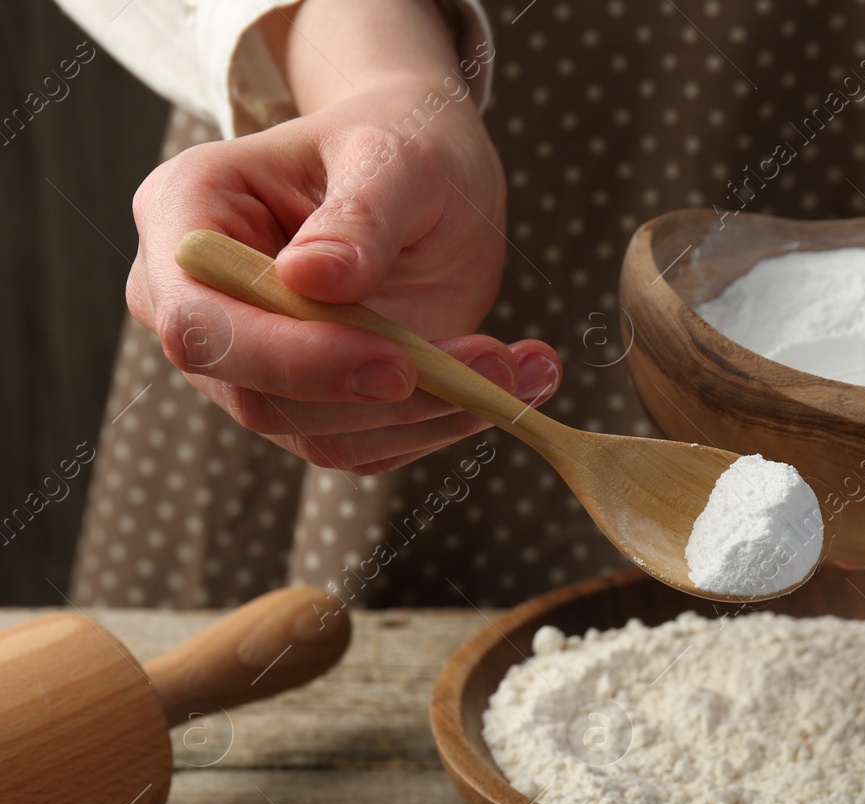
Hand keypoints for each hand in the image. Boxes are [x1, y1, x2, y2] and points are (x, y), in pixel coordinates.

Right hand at [124, 0, 558, 474]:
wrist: (428, 178)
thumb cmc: (399, 142)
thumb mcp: (394, 156)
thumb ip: (360, 216)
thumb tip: (314, 280)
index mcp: (186, 217)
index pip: (200, 322)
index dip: (291, 357)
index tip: (397, 363)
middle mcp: (199, 303)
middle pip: (258, 396)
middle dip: (384, 398)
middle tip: (495, 364)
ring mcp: (252, 365)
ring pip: (322, 437)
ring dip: (434, 416)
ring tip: (522, 365)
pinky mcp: (312, 407)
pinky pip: (371, 445)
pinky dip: (447, 424)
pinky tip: (514, 382)